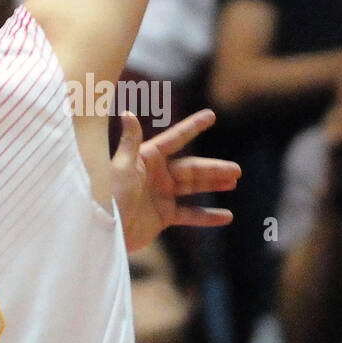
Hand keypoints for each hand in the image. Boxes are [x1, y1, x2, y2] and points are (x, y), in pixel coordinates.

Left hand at [112, 108, 240, 253]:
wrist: (104, 230)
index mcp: (147, 158)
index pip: (175, 139)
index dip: (192, 127)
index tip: (211, 115)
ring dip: (213, 185)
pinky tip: (226, 216)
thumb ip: (130, 142)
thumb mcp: (121, 167)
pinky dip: (207, 216)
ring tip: (234, 182)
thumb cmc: (109, 194)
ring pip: (193, 188)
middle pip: (190, 168)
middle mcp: (156, 175)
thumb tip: (128, 112)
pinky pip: (189, 214)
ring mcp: (160, 195)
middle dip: (213, 168)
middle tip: (237, 170)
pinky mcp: (162, 216)